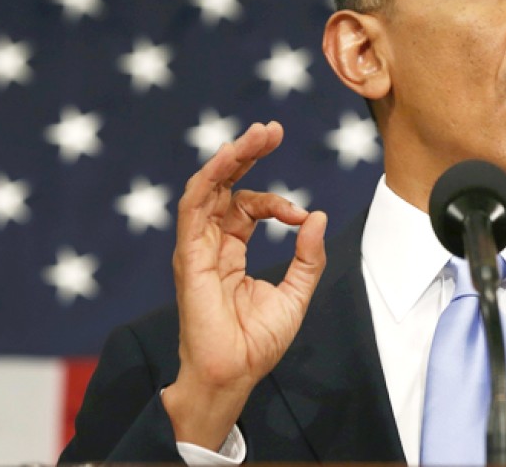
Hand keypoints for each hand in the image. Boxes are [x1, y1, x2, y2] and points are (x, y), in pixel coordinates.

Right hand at [161, 121, 326, 448]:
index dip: (276, 202)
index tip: (299, 215)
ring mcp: (197, 248)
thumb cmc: (258, 342)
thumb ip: (307, 256)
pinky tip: (229, 158)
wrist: (234, 374)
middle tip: (272, 129)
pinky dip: (210, 180)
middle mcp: (211, 244)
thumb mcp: (296, 293)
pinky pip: (194, 209)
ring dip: (231, 158)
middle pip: (225, 187)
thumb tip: (316, 215)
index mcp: (231, 250)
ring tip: (257, 135)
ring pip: (208, 189)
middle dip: (248, 155)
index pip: (247, 207)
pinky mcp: (189, 256)